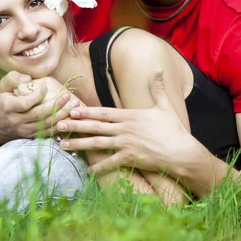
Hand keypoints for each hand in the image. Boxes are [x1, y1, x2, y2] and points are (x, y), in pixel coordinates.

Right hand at [0, 72, 79, 140]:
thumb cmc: (4, 100)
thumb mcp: (4, 87)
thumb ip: (14, 78)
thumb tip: (28, 79)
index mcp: (9, 107)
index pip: (25, 103)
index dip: (37, 96)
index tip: (45, 88)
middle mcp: (17, 120)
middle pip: (39, 115)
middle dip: (56, 105)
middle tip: (68, 95)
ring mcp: (25, 130)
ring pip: (46, 124)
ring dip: (62, 114)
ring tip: (73, 104)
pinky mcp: (32, 136)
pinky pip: (48, 132)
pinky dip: (60, 125)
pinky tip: (70, 117)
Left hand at [56, 70, 200, 176]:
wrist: (182, 152)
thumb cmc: (174, 129)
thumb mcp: (165, 106)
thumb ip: (157, 88)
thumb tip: (158, 70)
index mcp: (130, 116)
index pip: (103, 112)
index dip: (87, 111)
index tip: (72, 108)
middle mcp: (125, 129)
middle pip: (95, 126)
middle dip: (75, 125)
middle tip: (58, 124)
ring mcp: (126, 144)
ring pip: (97, 144)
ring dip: (79, 144)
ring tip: (63, 145)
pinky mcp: (130, 159)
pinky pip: (110, 163)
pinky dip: (98, 167)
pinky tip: (87, 170)